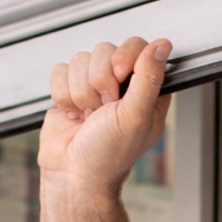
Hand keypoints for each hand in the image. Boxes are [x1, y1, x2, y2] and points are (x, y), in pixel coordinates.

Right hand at [40, 37, 172, 200]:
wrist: (73, 176)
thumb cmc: (108, 155)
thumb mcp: (136, 116)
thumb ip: (150, 78)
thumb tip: (161, 46)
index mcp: (146, 90)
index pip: (138, 47)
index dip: (124, 58)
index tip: (120, 78)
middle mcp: (121, 85)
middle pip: (104, 50)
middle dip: (99, 82)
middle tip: (104, 109)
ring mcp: (93, 86)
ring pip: (80, 60)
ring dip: (80, 93)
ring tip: (88, 117)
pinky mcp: (69, 91)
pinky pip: (60, 71)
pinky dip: (63, 96)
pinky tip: (73, 116)